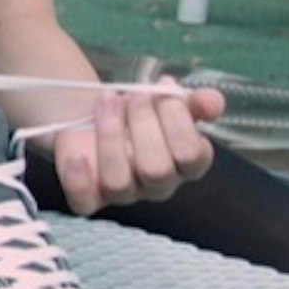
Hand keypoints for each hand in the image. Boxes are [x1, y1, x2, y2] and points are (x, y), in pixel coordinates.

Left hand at [40, 84, 223, 214]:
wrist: (92, 115)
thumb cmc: (137, 112)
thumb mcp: (168, 100)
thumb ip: (196, 102)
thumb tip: (211, 102)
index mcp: (185, 164)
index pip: (192, 155)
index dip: (177, 118)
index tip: (162, 85)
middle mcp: (157, 185)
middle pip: (156, 169)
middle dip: (143, 123)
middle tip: (133, 93)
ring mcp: (123, 194)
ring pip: (118, 182)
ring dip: (110, 134)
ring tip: (106, 100)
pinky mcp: (89, 198)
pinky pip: (85, 202)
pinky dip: (79, 179)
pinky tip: (78, 155)